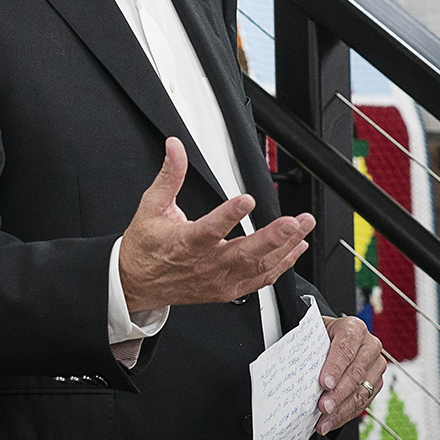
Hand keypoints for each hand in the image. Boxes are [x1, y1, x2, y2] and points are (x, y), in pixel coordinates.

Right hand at [119, 138, 315, 311]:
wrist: (137, 283)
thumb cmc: (145, 247)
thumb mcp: (151, 207)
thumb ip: (169, 176)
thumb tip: (175, 149)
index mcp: (184, 244)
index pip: (210, 229)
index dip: (229, 215)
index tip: (246, 200)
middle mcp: (205, 265)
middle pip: (244, 253)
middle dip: (273, 237)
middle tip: (294, 222)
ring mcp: (219, 280)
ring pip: (258, 267)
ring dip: (285, 248)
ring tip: (302, 228)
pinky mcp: (228, 290)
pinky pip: (260, 281)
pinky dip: (282, 266)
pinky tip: (295, 249)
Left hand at [316, 316, 385, 434]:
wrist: (333, 336)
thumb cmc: (322, 335)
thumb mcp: (314, 334)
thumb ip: (310, 349)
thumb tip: (298, 371)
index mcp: (354, 328)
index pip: (345, 349)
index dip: (335, 368)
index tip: (324, 383)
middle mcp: (370, 346)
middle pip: (356, 373)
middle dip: (338, 394)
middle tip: (323, 407)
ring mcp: (376, 365)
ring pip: (362, 391)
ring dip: (342, 409)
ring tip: (325, 420)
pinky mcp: (376, 383)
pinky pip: (363, 402)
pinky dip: (346, 414)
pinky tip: (331, 421)